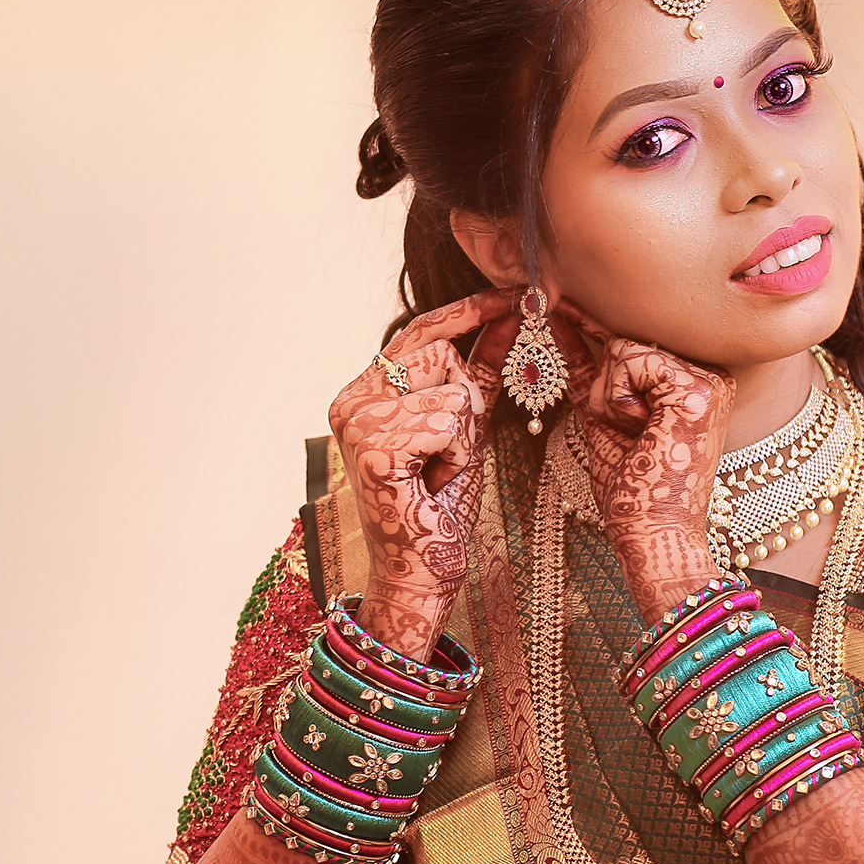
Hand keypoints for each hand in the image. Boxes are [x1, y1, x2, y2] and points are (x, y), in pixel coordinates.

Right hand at [325, 290, 512, 656]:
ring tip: (438, 470)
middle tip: (448, 451)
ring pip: (449, 386)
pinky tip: (433, 482)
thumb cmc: (437, 505)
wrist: (421, 568)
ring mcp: (356, 420)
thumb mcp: (463, 429)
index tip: (512, 295)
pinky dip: (458, 452)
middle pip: (439, 351)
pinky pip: (448, 418)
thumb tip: (508, 318)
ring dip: (463, 433)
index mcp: (363, 393)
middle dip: (465, 398)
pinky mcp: (373, 445)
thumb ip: (476, 375)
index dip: (467, 311)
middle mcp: (351, 400)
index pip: (418, 332)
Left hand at [557, 302, 732, 621]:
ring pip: (624, 347)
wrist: (652, 531)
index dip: (593, 331)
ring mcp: (709, 378)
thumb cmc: (631, 487)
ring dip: (610, 396)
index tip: (557, 304)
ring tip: (637, 433)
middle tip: (629, 430)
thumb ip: (588, 371)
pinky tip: (642, 428)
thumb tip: (557, 321)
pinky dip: (618, 397)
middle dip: (605, 387)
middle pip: (624, 341)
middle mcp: (709, 373)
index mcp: (693, 381)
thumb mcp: (602, 417)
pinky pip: (630, 359)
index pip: (633, 343)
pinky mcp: (697, 388)